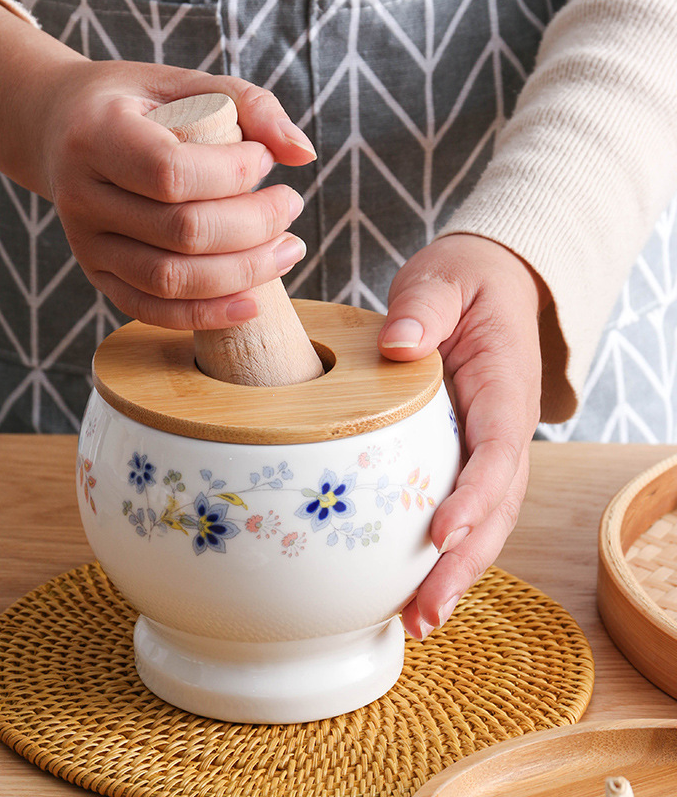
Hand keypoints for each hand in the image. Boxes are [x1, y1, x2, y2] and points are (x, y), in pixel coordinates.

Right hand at [40, 62, 316, 329]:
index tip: (266, 159)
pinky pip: (152, 311)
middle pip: (181, 232)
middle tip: (291, 206)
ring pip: (171, 280)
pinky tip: (252, 304)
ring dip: (243, 274)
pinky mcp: (98, 276)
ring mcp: (87, 244)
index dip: (234, 174)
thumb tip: (304, 155)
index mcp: (96, 135)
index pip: (172, 172)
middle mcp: (82, 196)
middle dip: (254, 225)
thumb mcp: (188, 85)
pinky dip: (206, 315)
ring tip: (287, 251)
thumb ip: (251, 106)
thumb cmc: (139, 106)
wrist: (63, 131)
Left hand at [377, 234, 547, 638]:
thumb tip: (399, 345)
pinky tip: (410, 590)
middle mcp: (503, 427)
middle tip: (423, 613)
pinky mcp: (463, 457)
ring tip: (416, 622)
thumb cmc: (462, 284)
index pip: (499, 448)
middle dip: (464, 563)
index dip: (475, 496)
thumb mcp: (443, 280)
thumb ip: (425, 308)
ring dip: (454, 574)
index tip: (440, 534)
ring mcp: (486, 448)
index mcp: (504, 385)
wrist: (482, 288)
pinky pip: (461, 509)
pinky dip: (443, 554)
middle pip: (497, 506)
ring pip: (484, 521)